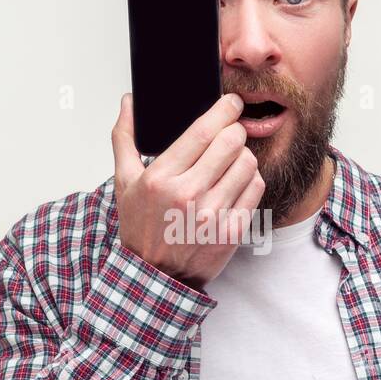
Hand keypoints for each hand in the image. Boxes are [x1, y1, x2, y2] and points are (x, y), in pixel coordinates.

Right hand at [111, 92, 264, 291]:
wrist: (156, 276)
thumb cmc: (141, 227)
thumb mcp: (124, 183)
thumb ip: (125, 139)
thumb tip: (129, 103)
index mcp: (161, 178)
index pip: (204, 130)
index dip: (224, 109)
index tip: (230, 103)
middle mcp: (188, 195)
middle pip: (232, 142)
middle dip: (235, 130)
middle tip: (230, 132)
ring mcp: (212, 215)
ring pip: (248, 163)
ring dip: (242, 155)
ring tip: (230, 161)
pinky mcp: (232, 231)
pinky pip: (255, 188)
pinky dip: (250, 179)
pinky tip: (235, 183)